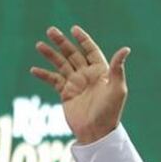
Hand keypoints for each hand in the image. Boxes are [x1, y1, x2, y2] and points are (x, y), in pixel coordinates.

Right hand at [30, 25, 129, 144]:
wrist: (97, 132)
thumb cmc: (110, 111)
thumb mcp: (116, 89)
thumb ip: (118, 68)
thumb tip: (126, 48)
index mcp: (100, 71)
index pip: (90, 50)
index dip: (83, 39)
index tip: (74, 29)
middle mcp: (87, 75)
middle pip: (72, 54)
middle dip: (62, 42)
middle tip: (51, 30)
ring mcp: (75, 83)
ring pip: (61, 64)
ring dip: (50, 54)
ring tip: (39, 45)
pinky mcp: (66, 93)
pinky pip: (53, 80)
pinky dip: (44, 75)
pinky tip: (34, 70)